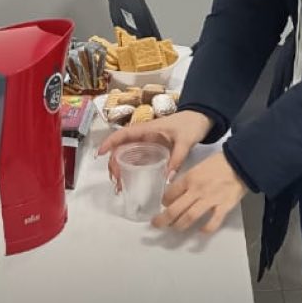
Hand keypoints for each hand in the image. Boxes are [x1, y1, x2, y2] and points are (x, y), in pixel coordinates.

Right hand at [98, 109, 212, 185]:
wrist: (201, 118)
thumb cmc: (191, 124)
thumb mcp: (185, 141)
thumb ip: (177, 159)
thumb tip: (167, 179)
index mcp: (147, 129)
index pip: (122, 134)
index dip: (109, 143)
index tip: (100, 154)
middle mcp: (143, 135)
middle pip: (121, 147)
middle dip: (113, 163)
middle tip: (116, 180)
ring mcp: (147, 142)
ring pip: (127, 154)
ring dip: (120, 167)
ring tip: (119, 185)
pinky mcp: (152, 149)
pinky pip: (137, 159)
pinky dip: (130, 169)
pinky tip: (129, 182)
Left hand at [151, 151, 247, 233]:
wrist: (241, 161)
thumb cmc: (220, 162)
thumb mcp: (199, 166)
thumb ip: (189, 179)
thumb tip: (178, 192)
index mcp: (190, 178)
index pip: (170, 194)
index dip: (164, 201)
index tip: (163, 205)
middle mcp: (196, 190)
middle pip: (174, 210)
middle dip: (163, 220)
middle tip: (157, 225)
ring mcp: (210, 200)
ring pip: (189, 218)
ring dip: (179, 226)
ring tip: (175, 228)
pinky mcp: (224, 206)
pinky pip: (212, 222)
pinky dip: (206, 229)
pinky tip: (201, 231)